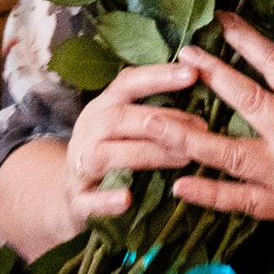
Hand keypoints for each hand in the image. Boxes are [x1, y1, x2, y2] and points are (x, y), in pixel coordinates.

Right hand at [60, 58, 208, 228]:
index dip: (158, 77)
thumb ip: (152, 109)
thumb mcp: (123, 125)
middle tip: (201, 127)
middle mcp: (88, 131)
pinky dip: (106, 200)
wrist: (72, 194)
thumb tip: (199, 84)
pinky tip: (127, 199)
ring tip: (183, 157)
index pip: (126, 84)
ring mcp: (79, 165)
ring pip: (104, 155)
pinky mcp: (77, 200)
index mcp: (102, 108)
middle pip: (117, 118)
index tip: (192, 73)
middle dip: (160, 121)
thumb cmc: (110, 152)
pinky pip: (88, 200)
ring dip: (145, 154)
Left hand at [163, 13, 273, 234]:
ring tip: (152, 121)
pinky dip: (208, 195)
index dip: (248, 40)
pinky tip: (178, 187)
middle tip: (181, 54)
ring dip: (188, 138)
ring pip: (230, 155)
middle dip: (212, 76)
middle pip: (248, 102)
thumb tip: (265, 57)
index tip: (221, 19)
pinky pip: (239, 202)